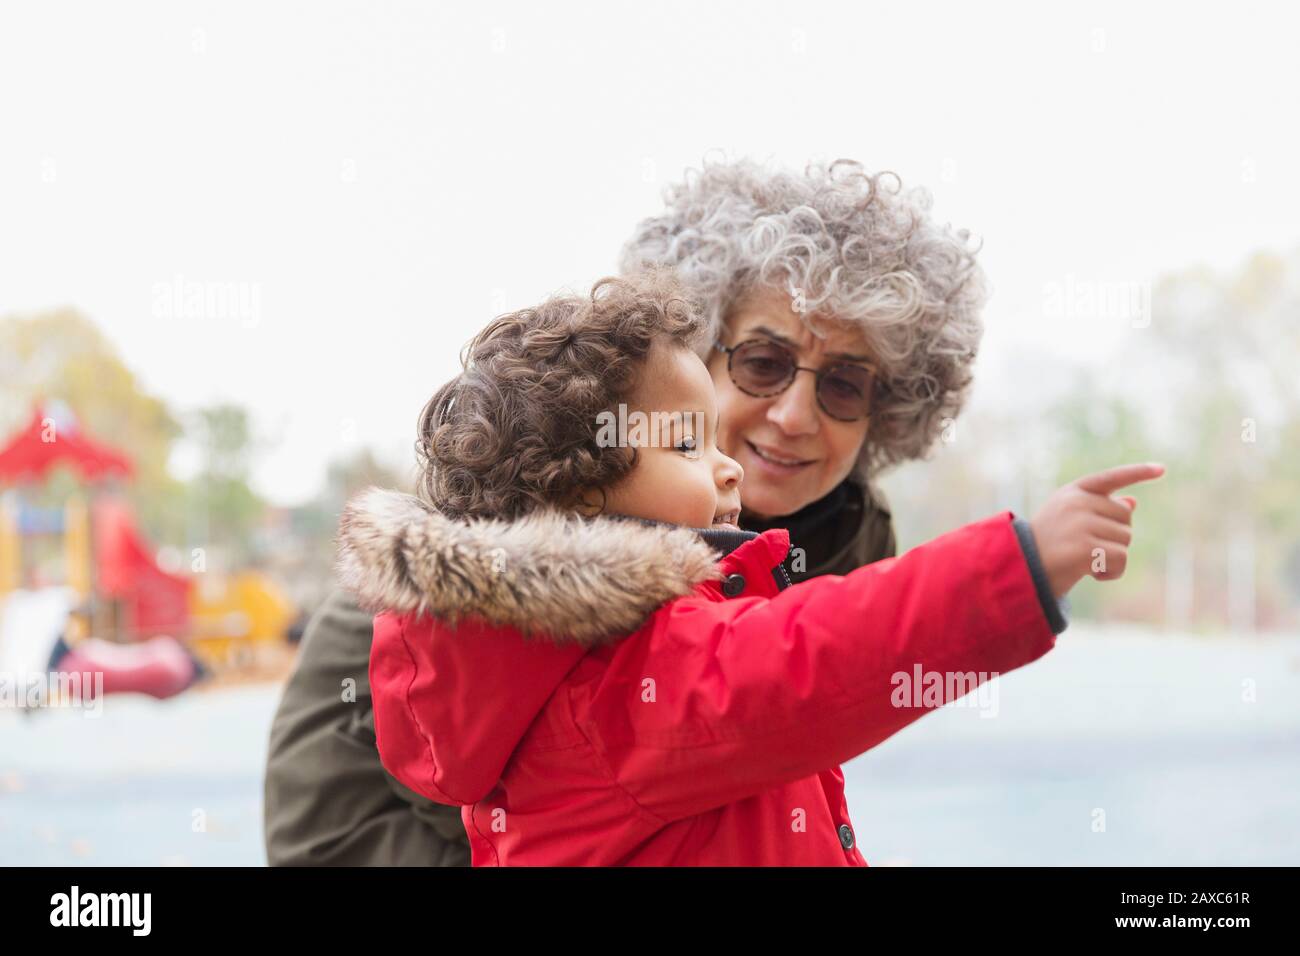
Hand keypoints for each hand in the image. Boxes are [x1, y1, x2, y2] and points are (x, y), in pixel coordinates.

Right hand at [1029, 463, 1165, 597]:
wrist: (1020, 569)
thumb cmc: (1047, 545)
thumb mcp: (1070, 520)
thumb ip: (1099, 509)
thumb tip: (1132, 502)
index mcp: (1073, 492)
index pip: (1111, 477)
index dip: (1138, 473)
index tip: (1162, 469)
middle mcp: (1077, 502)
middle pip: (1126, 517)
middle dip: (1115, 536)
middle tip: (1087, 547)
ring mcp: (1081, 524)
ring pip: (1126, 539)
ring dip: (1111, 556)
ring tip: (1084, 561)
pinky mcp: (1086, 548)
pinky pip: (1121, 559)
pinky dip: (1112, 572)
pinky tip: (1091, 574)